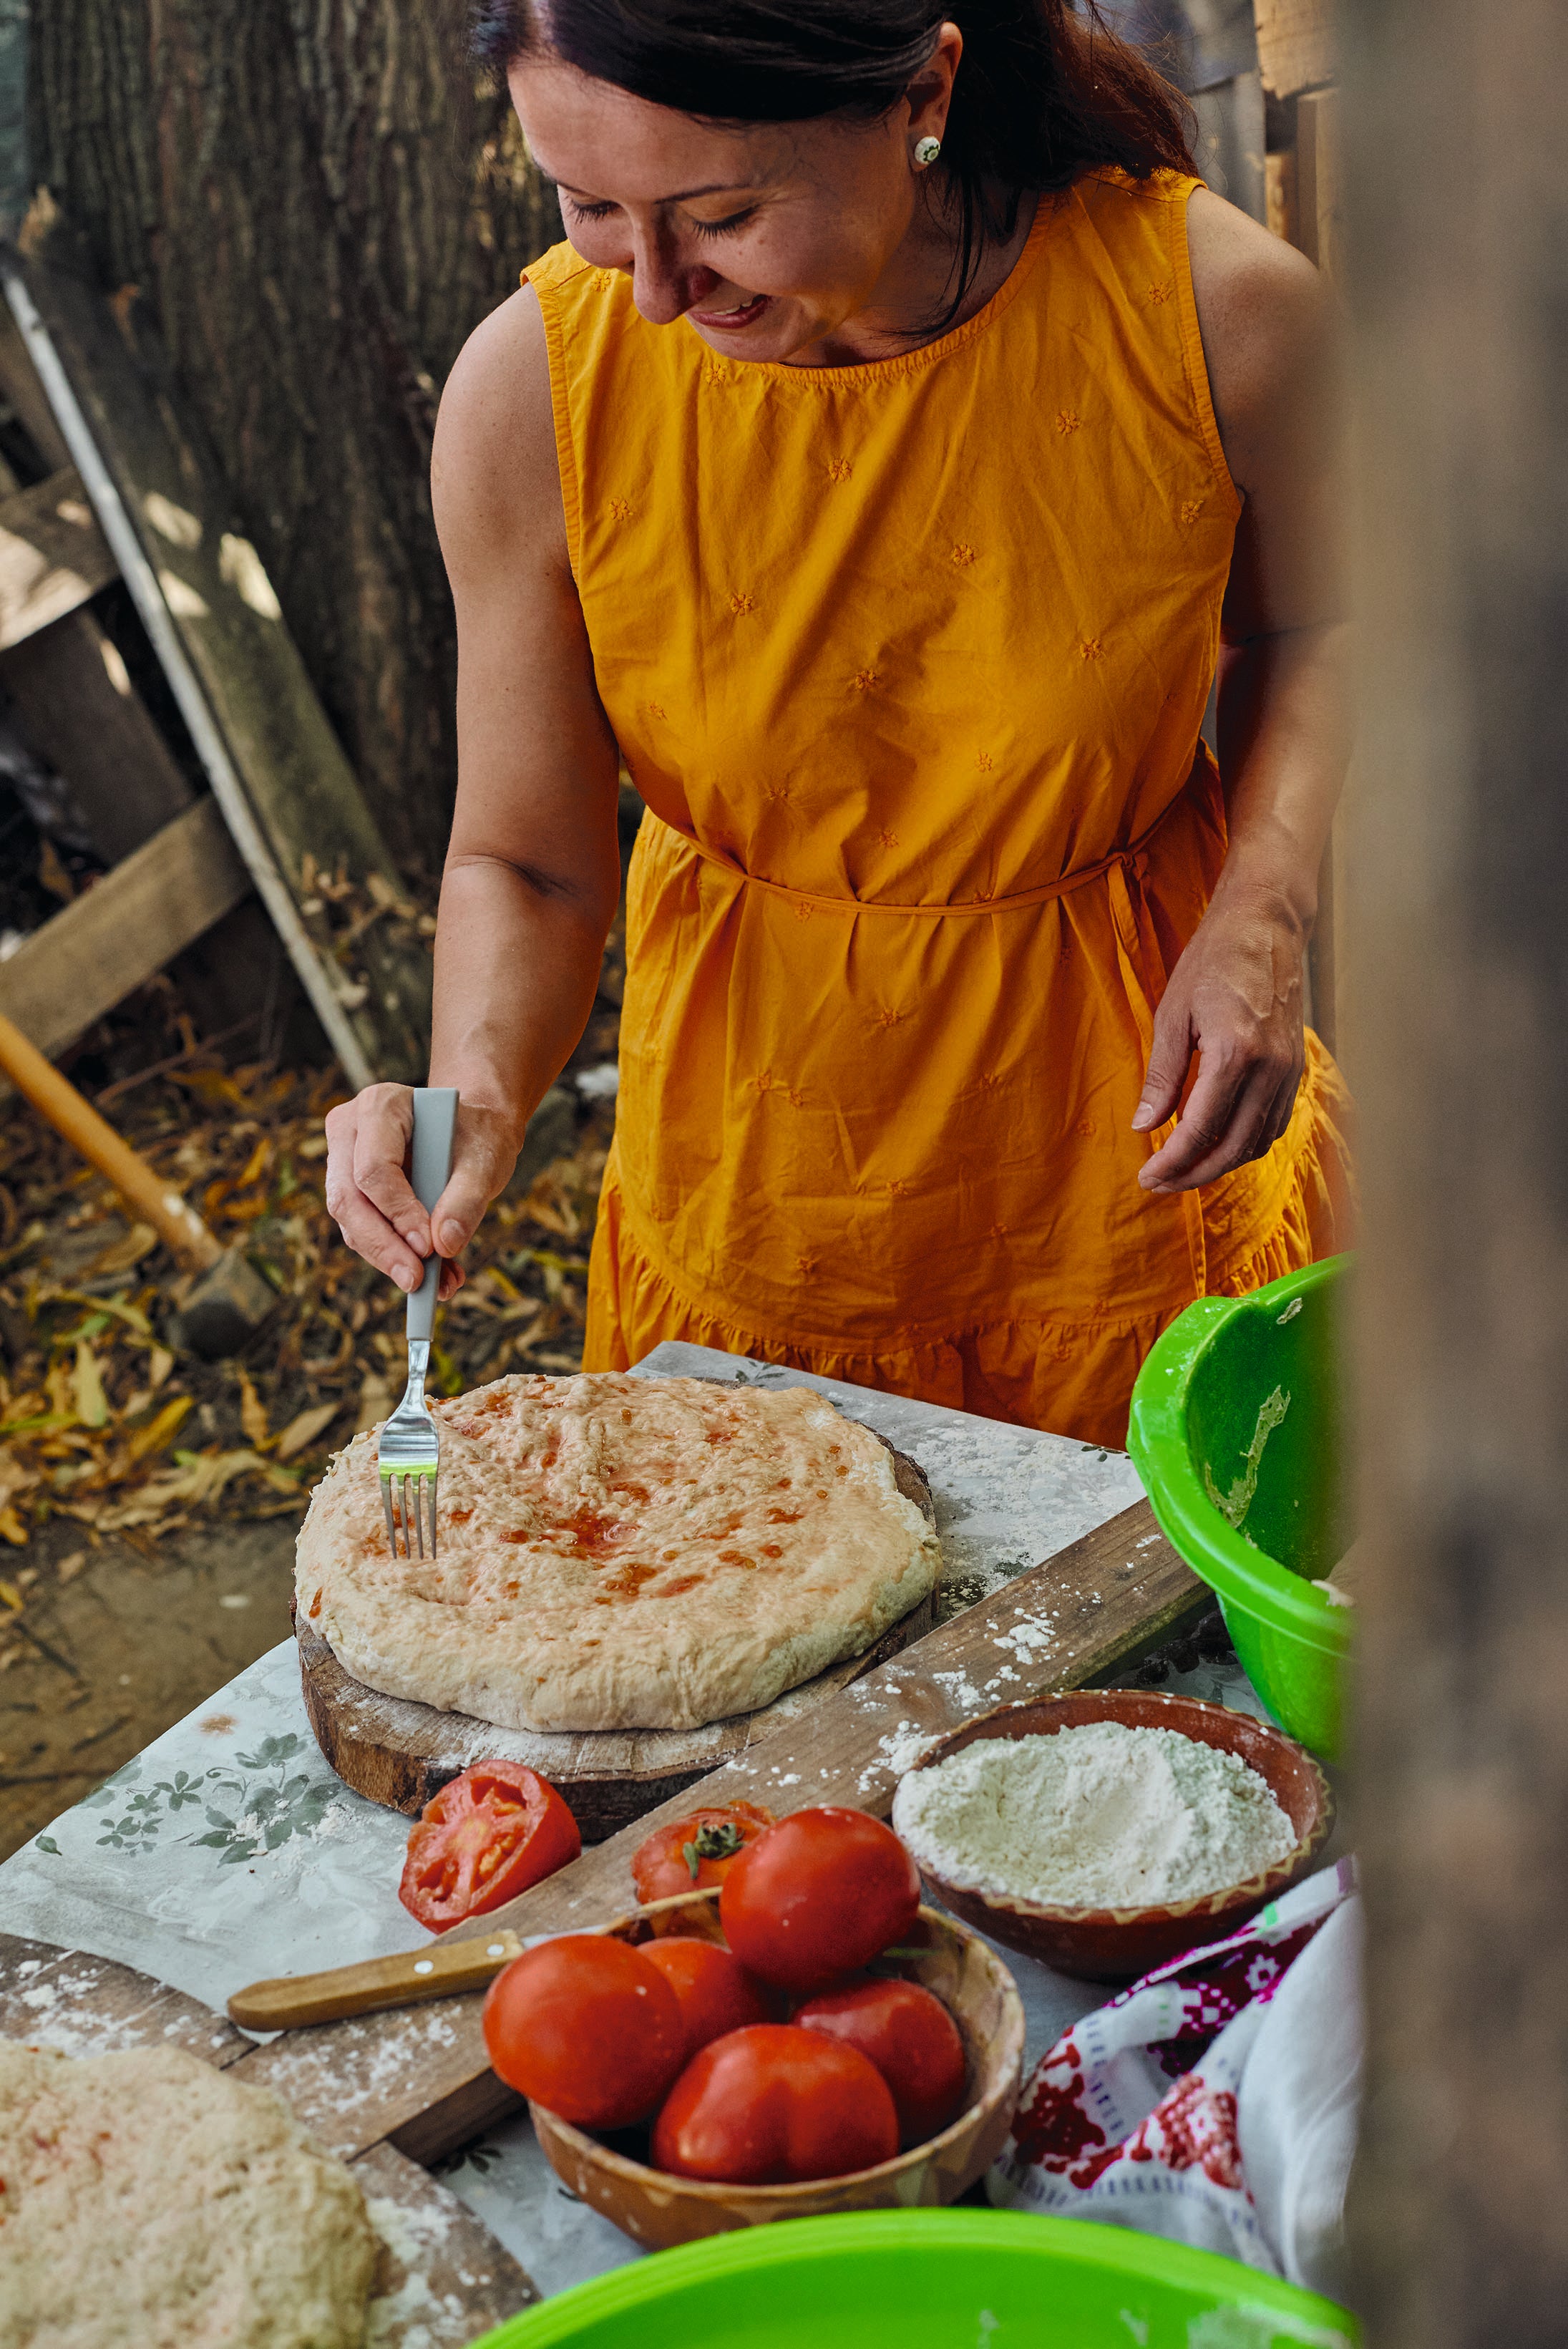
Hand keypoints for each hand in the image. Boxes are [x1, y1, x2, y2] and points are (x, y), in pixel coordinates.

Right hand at [323, 1083, 522, 1298]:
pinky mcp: (352, 1193)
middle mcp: (350, 1131)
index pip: (373, 1168)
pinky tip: (433, 1278)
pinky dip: (395, 1258)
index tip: (429, 1248)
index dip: (398, 1212)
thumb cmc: (477, 1137)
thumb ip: (467, 1199)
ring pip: (350, 1222)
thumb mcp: (486, 1159)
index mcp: (381, 1106)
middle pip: (348, 1199)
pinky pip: (363, 1232)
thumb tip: (445, 1246)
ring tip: (435, 1285)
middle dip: (383, 1246)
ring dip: (389, 1259)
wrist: (472, 1135)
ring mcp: (343, 1162)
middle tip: (417, 1282)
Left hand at [1132, 882, 1306, 1193]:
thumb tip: (1144, 1126)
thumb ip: (1162, 1076)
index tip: (1146, 1177)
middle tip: (1159, 1183)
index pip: (1200, 1130)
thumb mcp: (1173, 1014)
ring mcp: (1290, 1071)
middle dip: (1192, 1174)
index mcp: (1235, 1054)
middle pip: (1232, 1148)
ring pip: (1257, 1142)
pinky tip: (1217, 1144)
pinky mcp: (1296, 1068)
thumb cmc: (1215, 959)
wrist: (1266, 924)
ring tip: (1183, 1170)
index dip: (1171, 1162)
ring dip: (1220, 1164)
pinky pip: (1273, 1123)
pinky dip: (1245, 1143)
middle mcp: (1270, 1069)